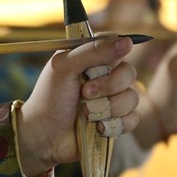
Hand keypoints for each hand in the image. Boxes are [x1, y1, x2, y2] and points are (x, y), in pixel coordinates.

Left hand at [17, 36, 139, 176]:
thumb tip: (126, 41)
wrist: (44, 135)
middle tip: (85, 93)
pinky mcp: (116, 121)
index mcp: (91, 58)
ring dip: (108, 107)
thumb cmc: (49, 98)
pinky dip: (114, 124)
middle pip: (129, 72)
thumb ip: (93, 51)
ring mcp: (112, 99)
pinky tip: (96, 127)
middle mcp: (105, 76)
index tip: (102, 65)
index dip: (114, 54)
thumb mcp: (64, 67)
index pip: (117, 45)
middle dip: (108, 86)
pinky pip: (133, 119)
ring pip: (132, 97)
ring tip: (86, 113)